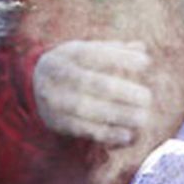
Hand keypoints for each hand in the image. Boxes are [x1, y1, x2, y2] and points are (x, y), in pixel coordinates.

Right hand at [33, 40, 153, 146]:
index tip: (145, 63)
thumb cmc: (75, 65)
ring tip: (142, 118)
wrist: (36, 85)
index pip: (94, 53)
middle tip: (147, 98)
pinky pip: (82, 129)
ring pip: (86, 108)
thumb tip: (140, 47)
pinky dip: (106, 133)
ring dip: (117, 114)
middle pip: (91, 83)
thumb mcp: (89, 51)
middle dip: (122, 91)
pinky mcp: (57, 122)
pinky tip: (127, 135)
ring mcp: (54, 100)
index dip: (120, 58)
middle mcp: (58, 76)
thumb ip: (115, 50)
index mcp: (67, 54)